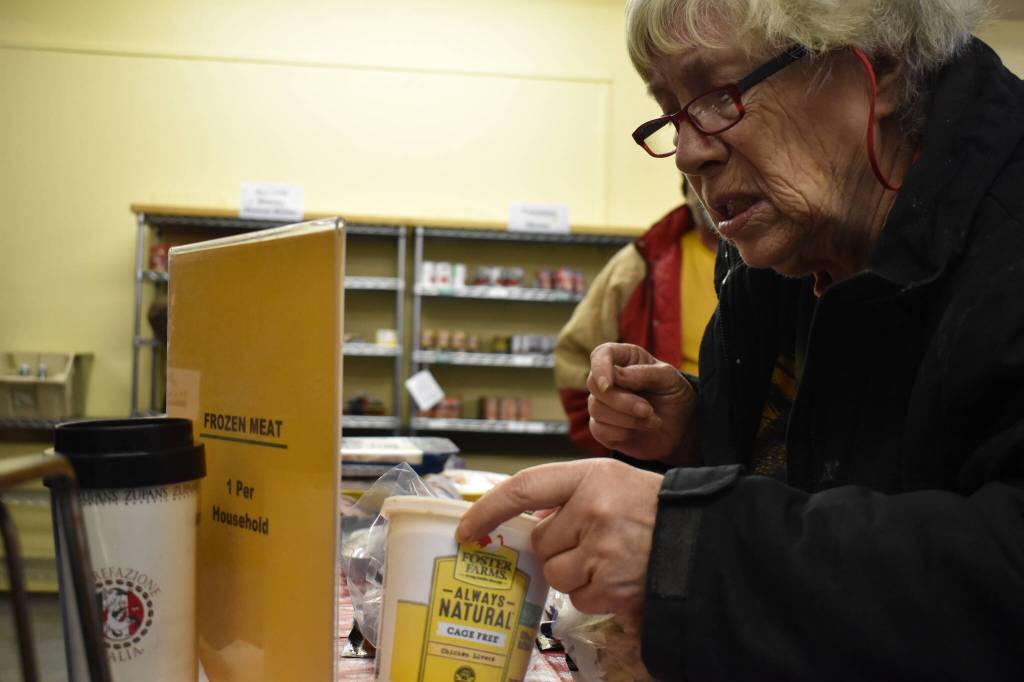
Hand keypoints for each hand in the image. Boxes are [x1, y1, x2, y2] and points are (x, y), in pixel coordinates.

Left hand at [455, 459, 662, 626]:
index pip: (524, 487)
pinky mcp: (612, 586)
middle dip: (557, 547)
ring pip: (556, 573)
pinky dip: (594, 593)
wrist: (708, 541)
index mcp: (592, 476)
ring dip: (575, 573)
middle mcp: (594, 509)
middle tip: (592, 541)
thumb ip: (570, 495)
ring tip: (610, 559)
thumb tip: (526, 518)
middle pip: (541, 540)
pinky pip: (578, 597)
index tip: (465, 528)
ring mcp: (603, 550)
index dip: (488, 509)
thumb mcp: (615, 482)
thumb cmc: (656, 509)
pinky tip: (620, 578)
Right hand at [587, 342, 696, 465]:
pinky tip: (638, 431)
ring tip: (651, 420)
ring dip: (628, 419)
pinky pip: (599, 430)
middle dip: (622, 401)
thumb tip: (616, 375)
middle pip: (594, 384)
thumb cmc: (674, 396)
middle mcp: (609, 379)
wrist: (681, 428)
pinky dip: (622, 433)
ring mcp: (603, 404)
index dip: (600, 367)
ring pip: (596, 409)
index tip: (608, 384)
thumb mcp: (670, 379)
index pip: (601, 354)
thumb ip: (645, 373)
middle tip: (648, 410)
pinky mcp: (601, 428)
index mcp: (625, 359)